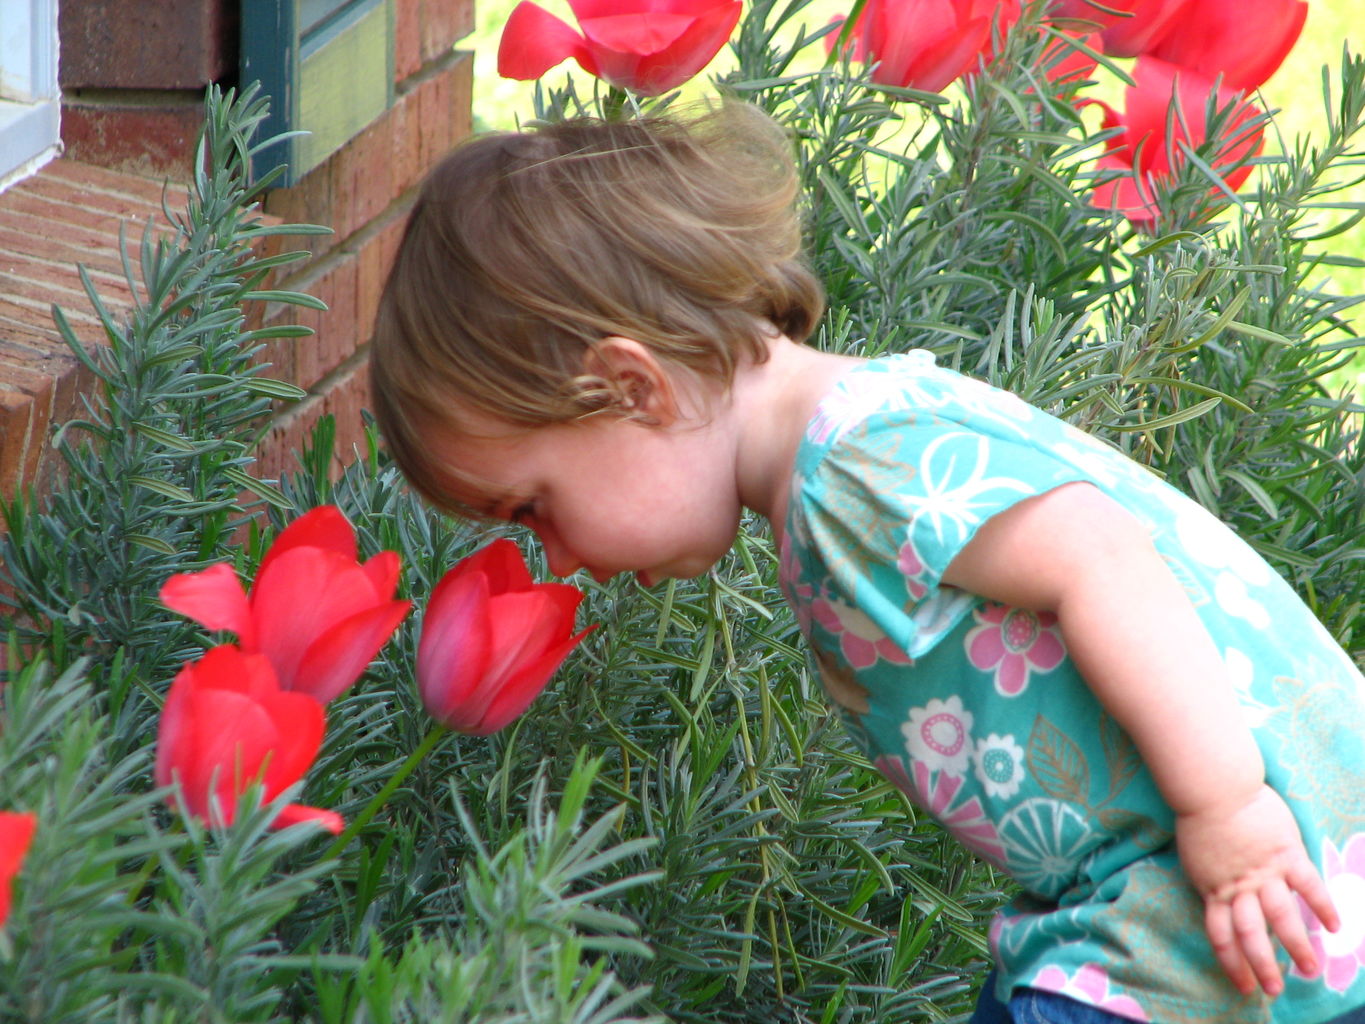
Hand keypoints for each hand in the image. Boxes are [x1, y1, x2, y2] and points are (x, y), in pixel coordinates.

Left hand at [1176, 784, 1339, 996]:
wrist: (1212, 785)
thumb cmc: (1200, 815)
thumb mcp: (1198, 857)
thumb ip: (1214, 880)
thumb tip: (1224, 897)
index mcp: (1212, 888)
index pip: (1220, 935)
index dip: (1231, 962)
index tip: (1242, 985)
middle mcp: (1237, 886)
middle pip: (1250, 934)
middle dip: (1262, 965)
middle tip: (1274, 990)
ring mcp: (1263, 872)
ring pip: (1281, 917)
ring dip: (1295, 946)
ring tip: (1309, 969)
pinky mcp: (1285, 854)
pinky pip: (1307, 886)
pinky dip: (1322, 907)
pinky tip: (1334, 927)